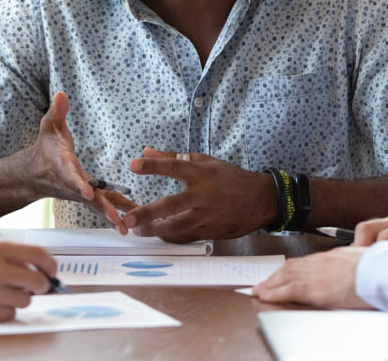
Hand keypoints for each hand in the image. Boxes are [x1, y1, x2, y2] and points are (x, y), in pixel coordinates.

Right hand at [0, 239, 56, 321]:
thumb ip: (7, 255)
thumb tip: (35, 266)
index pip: (39, 255)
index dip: (51, 265)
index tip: (52, 272)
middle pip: (37, 281)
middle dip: (40, 286)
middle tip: (34, 288)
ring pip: (25, 300)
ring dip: (18, 299)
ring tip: (0, 294)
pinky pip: (11, 314)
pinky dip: (4, 312)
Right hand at [28, 91, 133, 232]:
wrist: (36, 173)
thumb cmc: (46, 147)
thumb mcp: (48, 126)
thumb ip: (56, 112)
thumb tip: (61, 94)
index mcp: (63, 167)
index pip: (71, 176)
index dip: (78, 184)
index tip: (86, 192)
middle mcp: (73, 184)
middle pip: (89, 198)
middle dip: (103, 209)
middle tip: (117, 220)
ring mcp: (81, 193)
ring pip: (99, 206)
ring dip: (113, 216)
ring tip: (129, 228)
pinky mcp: (89, 197)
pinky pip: (105, 205)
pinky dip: (119, 212)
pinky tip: (135, 219)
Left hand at [121, 147, 273, 241]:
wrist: (260, 200)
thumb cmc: (229, 178)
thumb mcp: (204, 161)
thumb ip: (172, 157)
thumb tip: (145, 151)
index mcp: (202, 173)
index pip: (174, 166)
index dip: (153, 166)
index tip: (132, 165)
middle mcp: (203, 195)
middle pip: (171, 205)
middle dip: (147, 213)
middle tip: (128, 219)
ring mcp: (207, 216)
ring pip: (177, 227)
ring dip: (155, 230)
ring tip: (137, 231)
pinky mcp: (211, 231)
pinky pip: (186, 237)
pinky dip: (171, 237)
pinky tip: (158, 235)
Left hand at [253, 247, 372, 308]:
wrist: (385, 272)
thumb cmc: (381, 269)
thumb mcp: (366, 261)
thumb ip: (355, 264)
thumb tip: (357, 268)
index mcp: (334, 256)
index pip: (307, 262)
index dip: (292, 267)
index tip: (283, 272)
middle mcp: (322, 263)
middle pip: (292, 267)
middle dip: (275, 275)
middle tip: (264, 282)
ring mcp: (317, 275)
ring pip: (286, 276)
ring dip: (270, 283)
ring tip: (259, 289)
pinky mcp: (316, 290)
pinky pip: (289, 290)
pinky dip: (274, 292)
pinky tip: (265, 295)